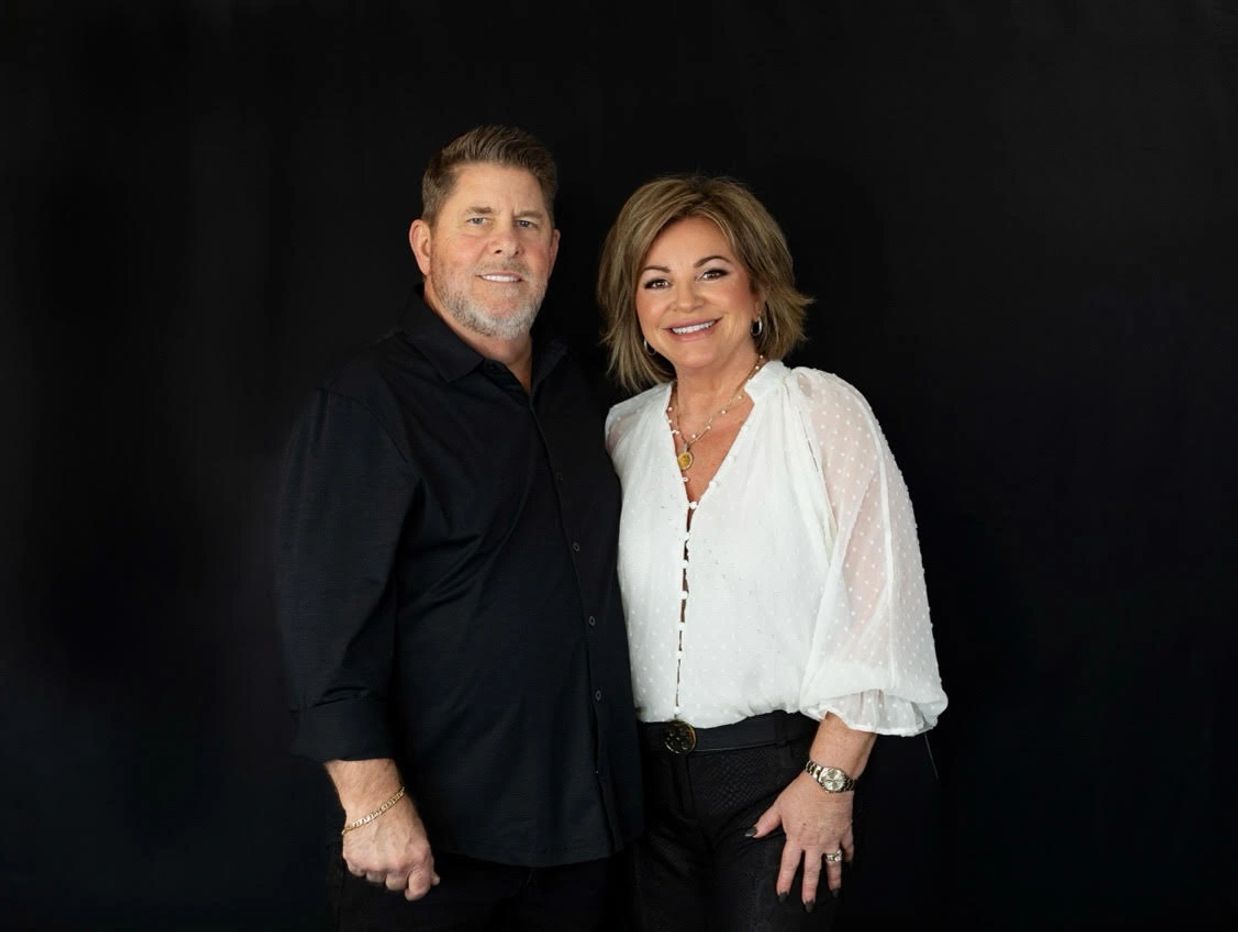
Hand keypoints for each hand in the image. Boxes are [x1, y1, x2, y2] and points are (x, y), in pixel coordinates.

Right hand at [342, 797, 440, 900]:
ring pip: (376, 880)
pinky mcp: (356, 862)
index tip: (410, 887)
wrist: (373, 798)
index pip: (419, 889)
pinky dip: (361, 863)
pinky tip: (365, 846)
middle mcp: (397, 865)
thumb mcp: (420, 834)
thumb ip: (426, 860)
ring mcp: (375, 866)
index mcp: (418, 858)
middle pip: (395, 886)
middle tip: (391, 856)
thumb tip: (433, 879)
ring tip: (377, 847)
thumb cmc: (400, 811)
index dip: (415, 889)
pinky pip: (359, 872)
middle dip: (394, 875)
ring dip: (377, 869)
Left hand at [751, 773, 854, 909]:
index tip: (782, 895)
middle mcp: (815, 843)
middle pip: (811, 871)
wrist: (827, 780)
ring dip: (833, 880)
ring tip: (833, 892)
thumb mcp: (780, 805)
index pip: (788, 865)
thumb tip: (752, 834)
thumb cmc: (801, 791)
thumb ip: (766, 822)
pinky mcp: (845, 831)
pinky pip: (848, 848)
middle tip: (809, 905)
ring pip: (833, 865)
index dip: (784, 881)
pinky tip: (849, 865)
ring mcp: (832, 839)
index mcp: (796, 838)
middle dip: (809, 890)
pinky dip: (849, 857)